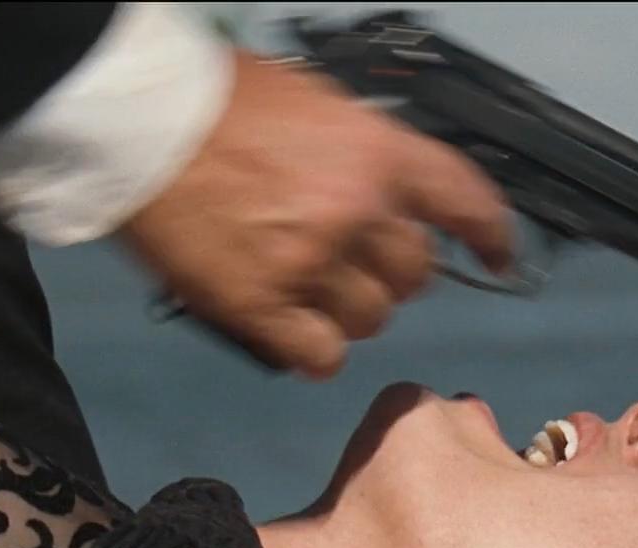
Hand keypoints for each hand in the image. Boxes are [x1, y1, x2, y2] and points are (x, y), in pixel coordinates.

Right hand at [115, 50, 515, 379]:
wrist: (139, 123)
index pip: (464, 202)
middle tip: (351, 264)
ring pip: (370, 319)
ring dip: (347, 312)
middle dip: (391, 273)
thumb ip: (357, 154)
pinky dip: (311, 349)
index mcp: (375, 152)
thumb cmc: (211, 103)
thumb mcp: (312, 102)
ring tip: (306, 289)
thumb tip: (378, 191)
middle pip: (414, 274)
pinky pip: (319, 356)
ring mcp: (308, 263)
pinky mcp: (259, 306)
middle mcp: (353, 211)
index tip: (498, 256)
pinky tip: (288, 328)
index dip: (490, 236)